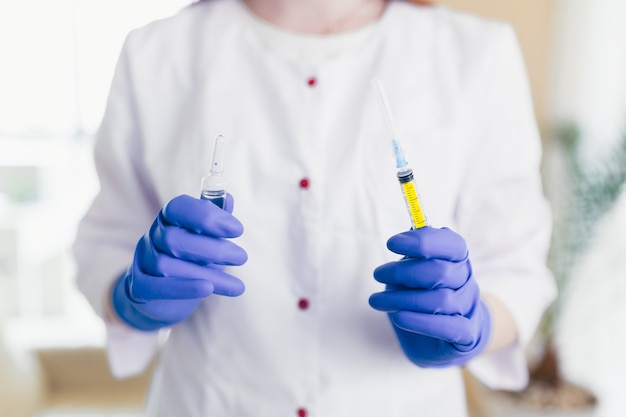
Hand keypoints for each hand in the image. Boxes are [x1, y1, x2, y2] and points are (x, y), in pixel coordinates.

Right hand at [112, 194, 247, 330]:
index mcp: (168, 219)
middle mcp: (152, 236)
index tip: (237, 230)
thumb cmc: (189, 258)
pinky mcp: (139, 288)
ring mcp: (143, 262)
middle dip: (212, 249)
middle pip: (174, 239)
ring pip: (168, 266)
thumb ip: (215, 218)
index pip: (178, 208)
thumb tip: (229, 200)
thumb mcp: (204, 237)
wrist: (161, 295)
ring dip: (208, 275)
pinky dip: (183, 288)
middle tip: (241, 257)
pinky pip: (156, 287)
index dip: (206, 216)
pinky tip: (208, 289)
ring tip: (237, 285)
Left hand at [369, 226, 490, 366]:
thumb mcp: (415, 270)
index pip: (452, 244)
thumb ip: (414, 254)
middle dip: (403, 272)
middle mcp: (466, 280)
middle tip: (378, 274)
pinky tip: (398, 317)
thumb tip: (408, 234)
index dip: (423, 241)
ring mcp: (468, 307)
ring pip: (440, 300)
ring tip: (376, 301)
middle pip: (440, 272)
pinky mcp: (467, 334)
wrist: (442, 336)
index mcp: (457, 259)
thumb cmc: (423, 294)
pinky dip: (420, 322)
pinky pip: (448, 327)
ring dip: (402, 299)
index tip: (391, 244)